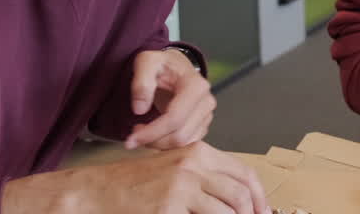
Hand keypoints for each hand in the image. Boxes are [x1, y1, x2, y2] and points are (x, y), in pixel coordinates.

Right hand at [0, 142, 270, 213]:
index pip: (245, 173)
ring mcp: (181, 186)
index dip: (260, 197)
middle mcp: (194, 165)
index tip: (264, 212)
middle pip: (240, 194)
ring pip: (226, 210)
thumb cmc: (133, 184)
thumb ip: (204, 179)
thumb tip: (236, 201)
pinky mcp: (168, 207)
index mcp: (199, 151)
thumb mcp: (174, 170)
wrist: (94, 192)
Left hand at [125, 48, 214, 150]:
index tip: (130, 139)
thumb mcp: (147, 62)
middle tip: (133, 134)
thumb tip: (140, 109)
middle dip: (153, 141)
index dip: (151, 133)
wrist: (175, 67)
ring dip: (159, 144)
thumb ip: (141, 82)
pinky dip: (167, 144)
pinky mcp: (203, 125)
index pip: (174, 118)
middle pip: (180, 135)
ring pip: (183, 143)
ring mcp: (207, 115)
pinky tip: (155, 133)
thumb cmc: (162, 64)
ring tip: (143, 131)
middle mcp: (207, 102)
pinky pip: (186, 144)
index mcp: (196, 86)